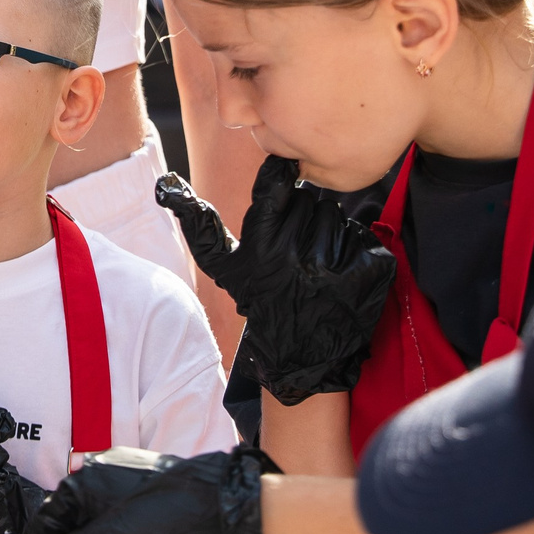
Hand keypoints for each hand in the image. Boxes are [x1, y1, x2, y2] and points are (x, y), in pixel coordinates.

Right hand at [157, 155, 394, 404]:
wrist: (299, 355)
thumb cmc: (259, 300)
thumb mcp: (223, 266)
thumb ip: (197, 224)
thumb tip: (167, 185)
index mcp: (261, 244)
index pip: (277, 183)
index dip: (282, 178)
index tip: (285, 179)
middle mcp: (295, 254)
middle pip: (312, 201)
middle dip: (307, 219)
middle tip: (299, 251)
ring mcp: (334, 265)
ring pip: (339, 218)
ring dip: (332, 236)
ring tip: (318, 265)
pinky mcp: (367, 273)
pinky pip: (366, 239)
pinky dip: (357, 252)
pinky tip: (342, 276)